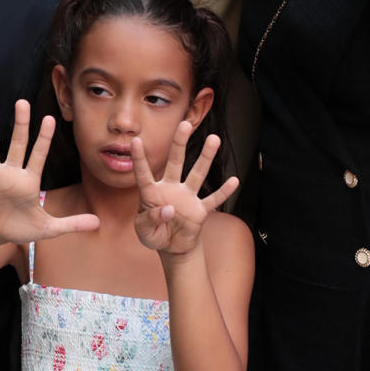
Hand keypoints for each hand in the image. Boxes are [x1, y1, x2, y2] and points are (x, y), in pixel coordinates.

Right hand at [0, 101, 99, 249]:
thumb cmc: (19, 227)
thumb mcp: (48, 228)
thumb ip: (71, 223)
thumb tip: (98, 223)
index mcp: (29, 180)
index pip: (39, 155)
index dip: (44, 138)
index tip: (50, 118)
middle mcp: (11, 173)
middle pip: (17, 144)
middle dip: (20, 124)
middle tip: (22, 102)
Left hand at [132, 124, 238, 255]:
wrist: (173, 247)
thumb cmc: (154, 234)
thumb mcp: (144, 232)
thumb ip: (150, 219)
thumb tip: (168, 208)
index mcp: (151, 193)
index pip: (144, 173)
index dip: (139, 159)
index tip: (135, 141)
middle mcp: (171, 189)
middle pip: (175, 162)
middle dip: (179, 143)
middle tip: (185, 123)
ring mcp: (187, 198)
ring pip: (197, 174)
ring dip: (205, 158)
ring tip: (214, 139)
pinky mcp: (200, 210)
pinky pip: (213, 199)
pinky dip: (223, 192)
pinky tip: (234, 181)